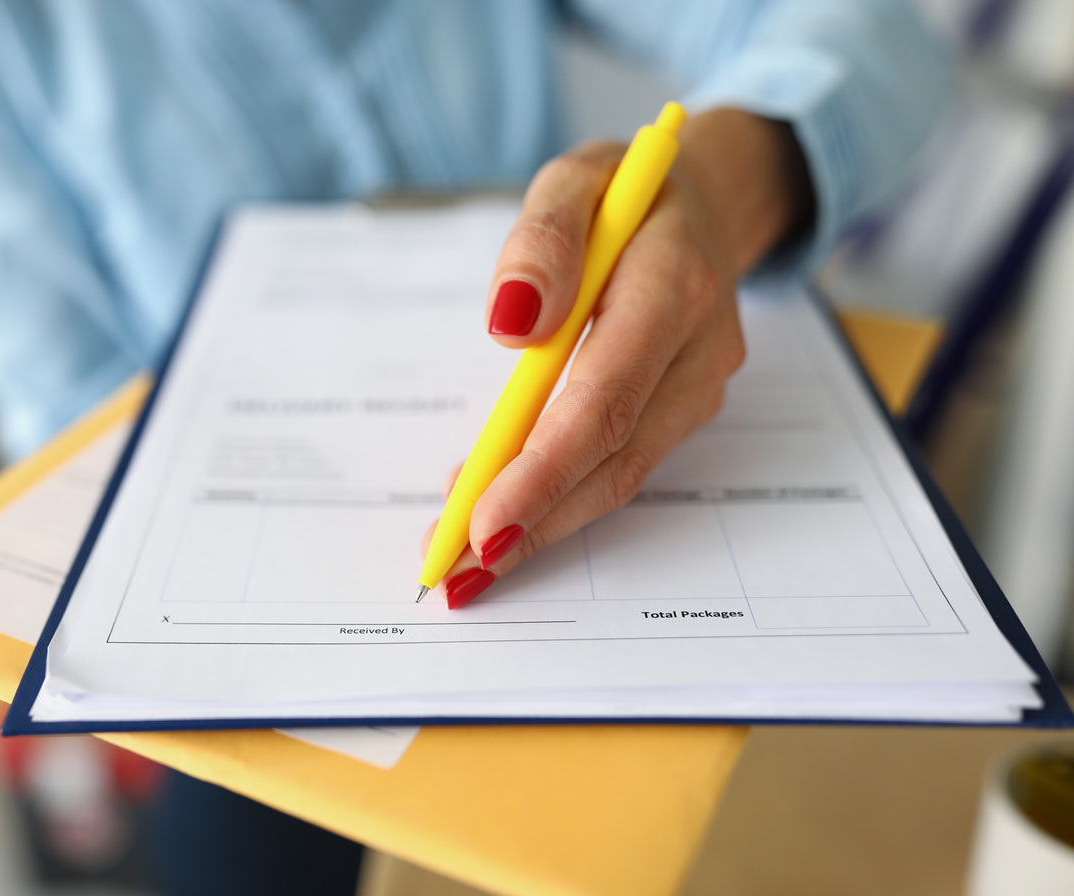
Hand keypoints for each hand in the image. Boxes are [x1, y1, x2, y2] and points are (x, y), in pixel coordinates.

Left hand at [427, 109, 813, 607]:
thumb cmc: (623, 192)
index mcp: (673, 283)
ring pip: (621, 475)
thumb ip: (543, 241)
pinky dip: (561, 497)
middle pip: (615, 457)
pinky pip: (621, 463)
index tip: (480, 522)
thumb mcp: (572, 180)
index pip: (606, 397)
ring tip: (467, 558)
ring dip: (543, 523)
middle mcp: (700, 349)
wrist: (705, 200)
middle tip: (455, 568)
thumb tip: (512, 324)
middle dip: (532, 519)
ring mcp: (699, 387)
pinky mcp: (683, 407)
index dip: (543, 469)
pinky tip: (506, 512)